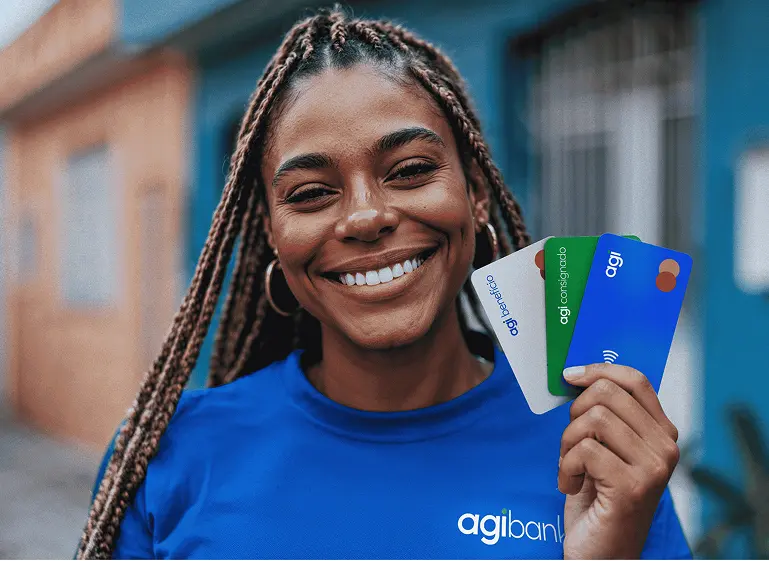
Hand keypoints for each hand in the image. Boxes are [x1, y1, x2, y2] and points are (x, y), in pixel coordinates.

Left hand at [558, 363, 679, 558]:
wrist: (602, 553)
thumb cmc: (599, 500)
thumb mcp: (604, 449)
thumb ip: (603, 416)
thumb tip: (577, 375)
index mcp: (661, 433)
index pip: (635, 380)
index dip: (598, 370)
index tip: (569, 376)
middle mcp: (665, 448)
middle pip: (607, 394)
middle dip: (574, 415)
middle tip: (570, 445)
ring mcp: (653, 468)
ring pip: (593, 419)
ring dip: (567, 444)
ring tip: (570, 469)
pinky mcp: (633, 486)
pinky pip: (584, 450)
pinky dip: (565, 467)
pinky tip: (569, 486)